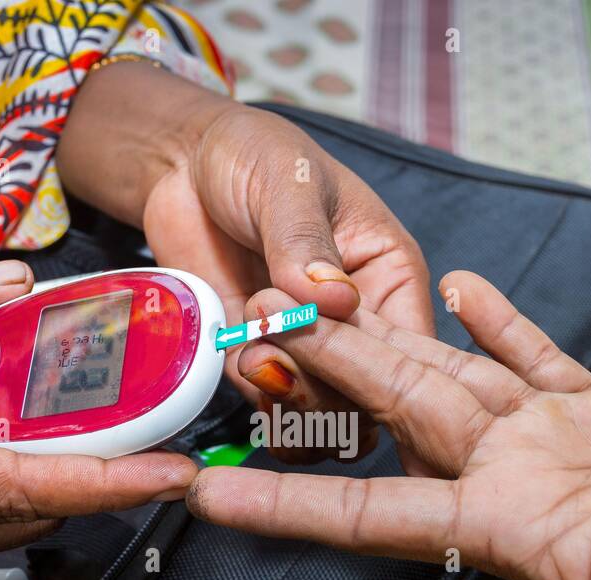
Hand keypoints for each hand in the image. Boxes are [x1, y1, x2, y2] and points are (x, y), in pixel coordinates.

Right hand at [0, 263, 194, 579]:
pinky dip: (7, 488)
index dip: (104, 483)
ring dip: (56, 483)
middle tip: (154, 434)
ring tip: (102, 428)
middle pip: (22, 518)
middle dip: (97, 480)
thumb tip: (9, 284)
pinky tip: (19, 439)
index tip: (172, 473)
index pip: (12, 491)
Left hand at [57, 63, 431, 464]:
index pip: (410, 348)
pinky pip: (273, 409)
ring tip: (254, 358)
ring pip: (323, 415)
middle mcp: (358, 325)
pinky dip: (259, 405)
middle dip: (327, 390)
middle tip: (274, 351)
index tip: (329, 346)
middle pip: (370, 396)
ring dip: (290, 403)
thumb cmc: (252, 155)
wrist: (180, 165)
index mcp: (389, 277)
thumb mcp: (287, 183)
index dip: (381, 367)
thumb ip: (306, 242)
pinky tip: (240, 368)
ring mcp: (309, 350)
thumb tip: (336, 299)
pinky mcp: (259, 362)